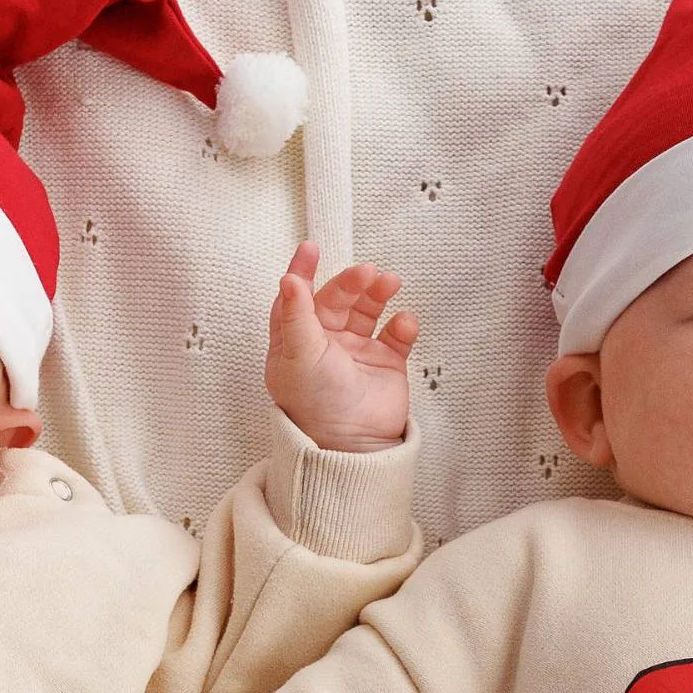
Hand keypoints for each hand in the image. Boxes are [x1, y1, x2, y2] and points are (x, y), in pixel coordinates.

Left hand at [264, 241, 417, 453]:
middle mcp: (325, 345)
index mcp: (295, 344)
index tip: (311, 248)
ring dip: (378, 293)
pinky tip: (403, 322)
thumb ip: (295, 315)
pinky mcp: (386, 365)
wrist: (354, 445)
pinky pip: (396, 335)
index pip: (295, 299)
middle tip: (366, 272)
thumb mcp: (299, 357)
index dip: (302, 271)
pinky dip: (403, 324)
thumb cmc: (317, 406)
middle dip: (351, 282)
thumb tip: (289, 278)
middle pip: (336, 299)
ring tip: (389, 283)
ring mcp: (356, 354)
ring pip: (368, 310)